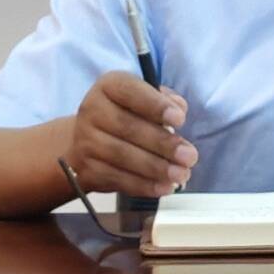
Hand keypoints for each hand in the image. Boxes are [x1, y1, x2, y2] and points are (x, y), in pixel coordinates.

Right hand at [65, 73, 193, 204]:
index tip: (180, 119)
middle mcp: (92, 110)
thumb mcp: (142, 98)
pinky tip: (164, 186)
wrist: (84, 141)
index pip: (130, 91)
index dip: (155, 105)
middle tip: (189, 156)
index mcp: (108, 86)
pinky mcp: (87, 169)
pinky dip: (143, 185)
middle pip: (128, 127)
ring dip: (156, 168)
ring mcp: (85, 141)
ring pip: (123, 156)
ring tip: (181, 174)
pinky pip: (117, 179)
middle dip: (162, 144)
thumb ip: (163, 99)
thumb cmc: (124, 114)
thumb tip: (179, 108)